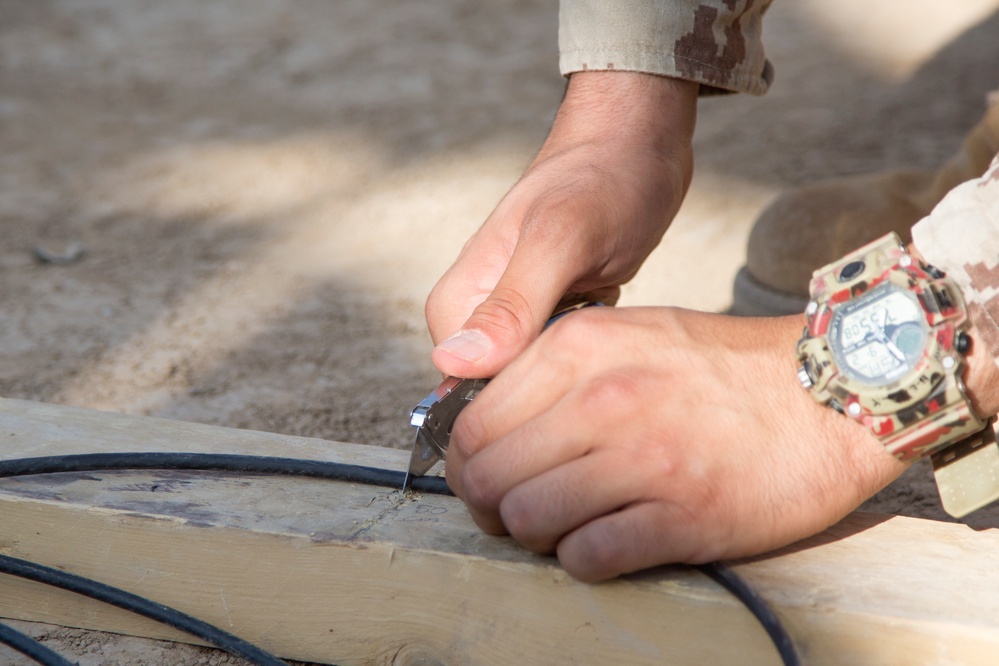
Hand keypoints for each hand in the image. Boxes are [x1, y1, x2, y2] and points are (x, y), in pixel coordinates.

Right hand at [426, 72, 697, 378]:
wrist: (636, 142)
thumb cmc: (601, 177)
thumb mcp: (561, 239)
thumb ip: (511, 303)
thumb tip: (454, 364)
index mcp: (458, 301)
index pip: (465, 389)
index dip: (516, 399)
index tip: (567, 377)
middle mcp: (479, 313)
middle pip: (501, 390)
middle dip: (552, 385)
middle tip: (598, 346)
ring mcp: (515, 315)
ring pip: (534, 379)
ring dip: (575, 371)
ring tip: (608, 333)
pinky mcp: (550, 316)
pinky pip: (561, 362)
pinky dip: (590, 356)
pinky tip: (613, 330)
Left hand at [445, 307, 907, 581]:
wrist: (829, 392)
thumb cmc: (719, 367)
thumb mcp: (626, 334)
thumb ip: (552, 370)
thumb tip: (484, 421)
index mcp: (579, 348)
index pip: (471, 422)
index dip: (466, 461)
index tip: (487, 475)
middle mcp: (602, 399)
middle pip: (487, 476)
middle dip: (489, 505)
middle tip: (518, 509)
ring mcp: (643, 458)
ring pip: (526, 520)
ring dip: (535, 535)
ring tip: (567, 524)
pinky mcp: (683, 516)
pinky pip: (587, 557)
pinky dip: (583, 560)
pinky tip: (608, 541)